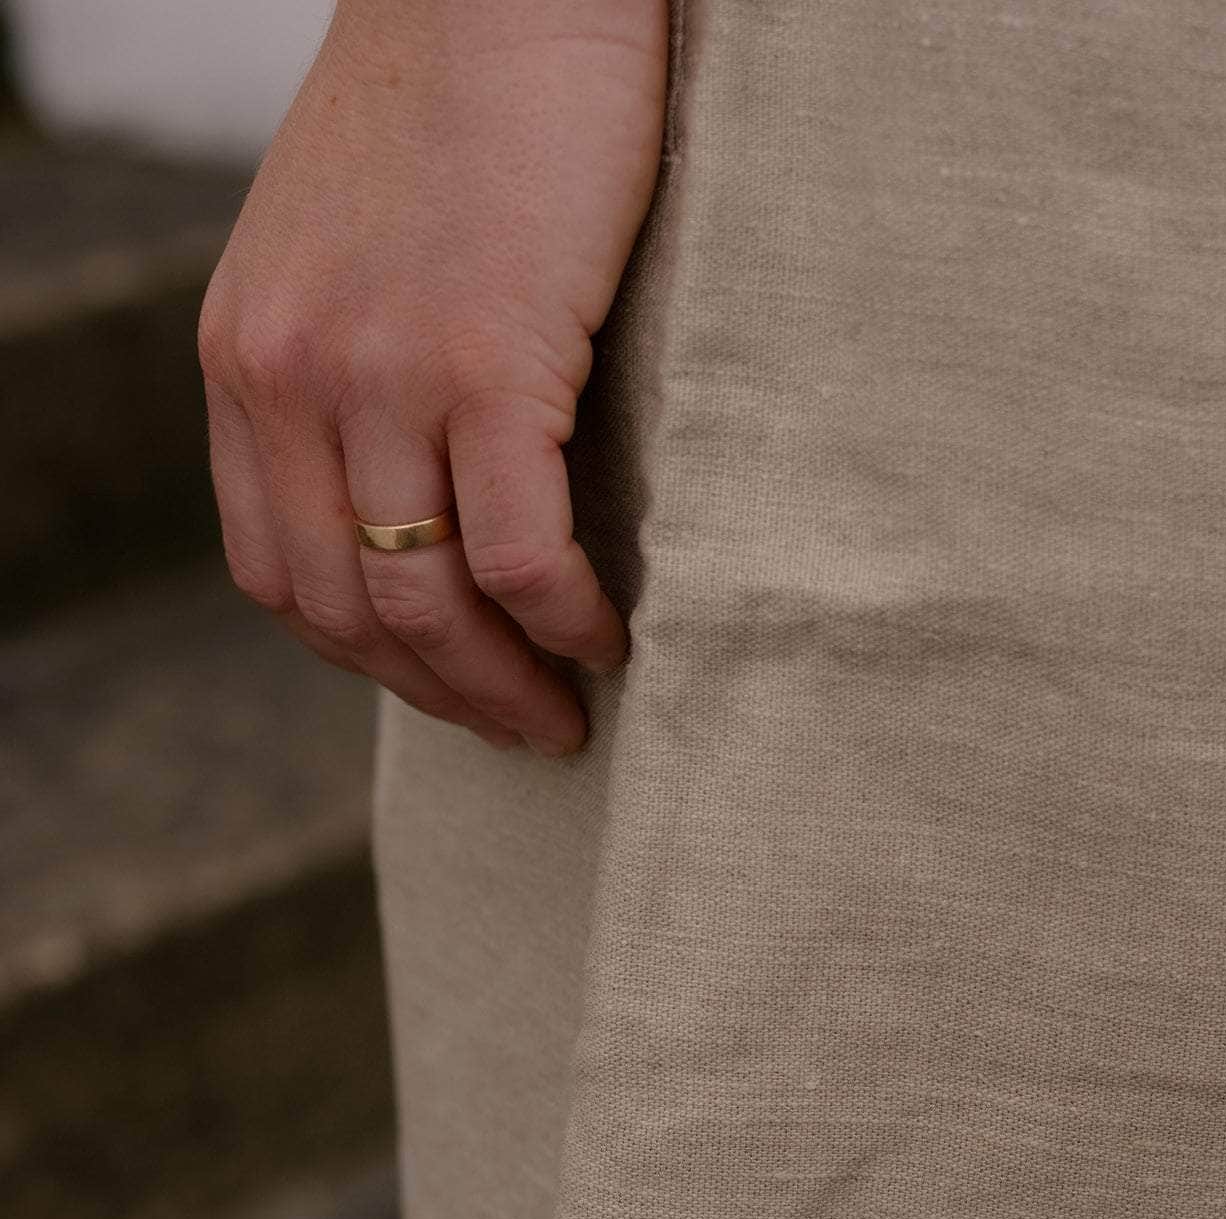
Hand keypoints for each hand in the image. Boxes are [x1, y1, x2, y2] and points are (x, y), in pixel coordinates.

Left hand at [198, 0, 668, 754]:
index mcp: (246, 358)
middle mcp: (291, 378)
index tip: (441, 684)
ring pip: (426, 600)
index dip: (365, 656)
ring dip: (501, 685)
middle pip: (348, 608)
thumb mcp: (347, 254)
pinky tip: (607, 636)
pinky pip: (518, 552)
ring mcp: (381, 373)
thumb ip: (349, 374)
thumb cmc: (456, 110)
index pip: (277, 570)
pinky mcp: (484, 359)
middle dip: (439, 696)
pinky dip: (563, 620)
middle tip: (522, 729)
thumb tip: (414, 498)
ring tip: (567, 713)